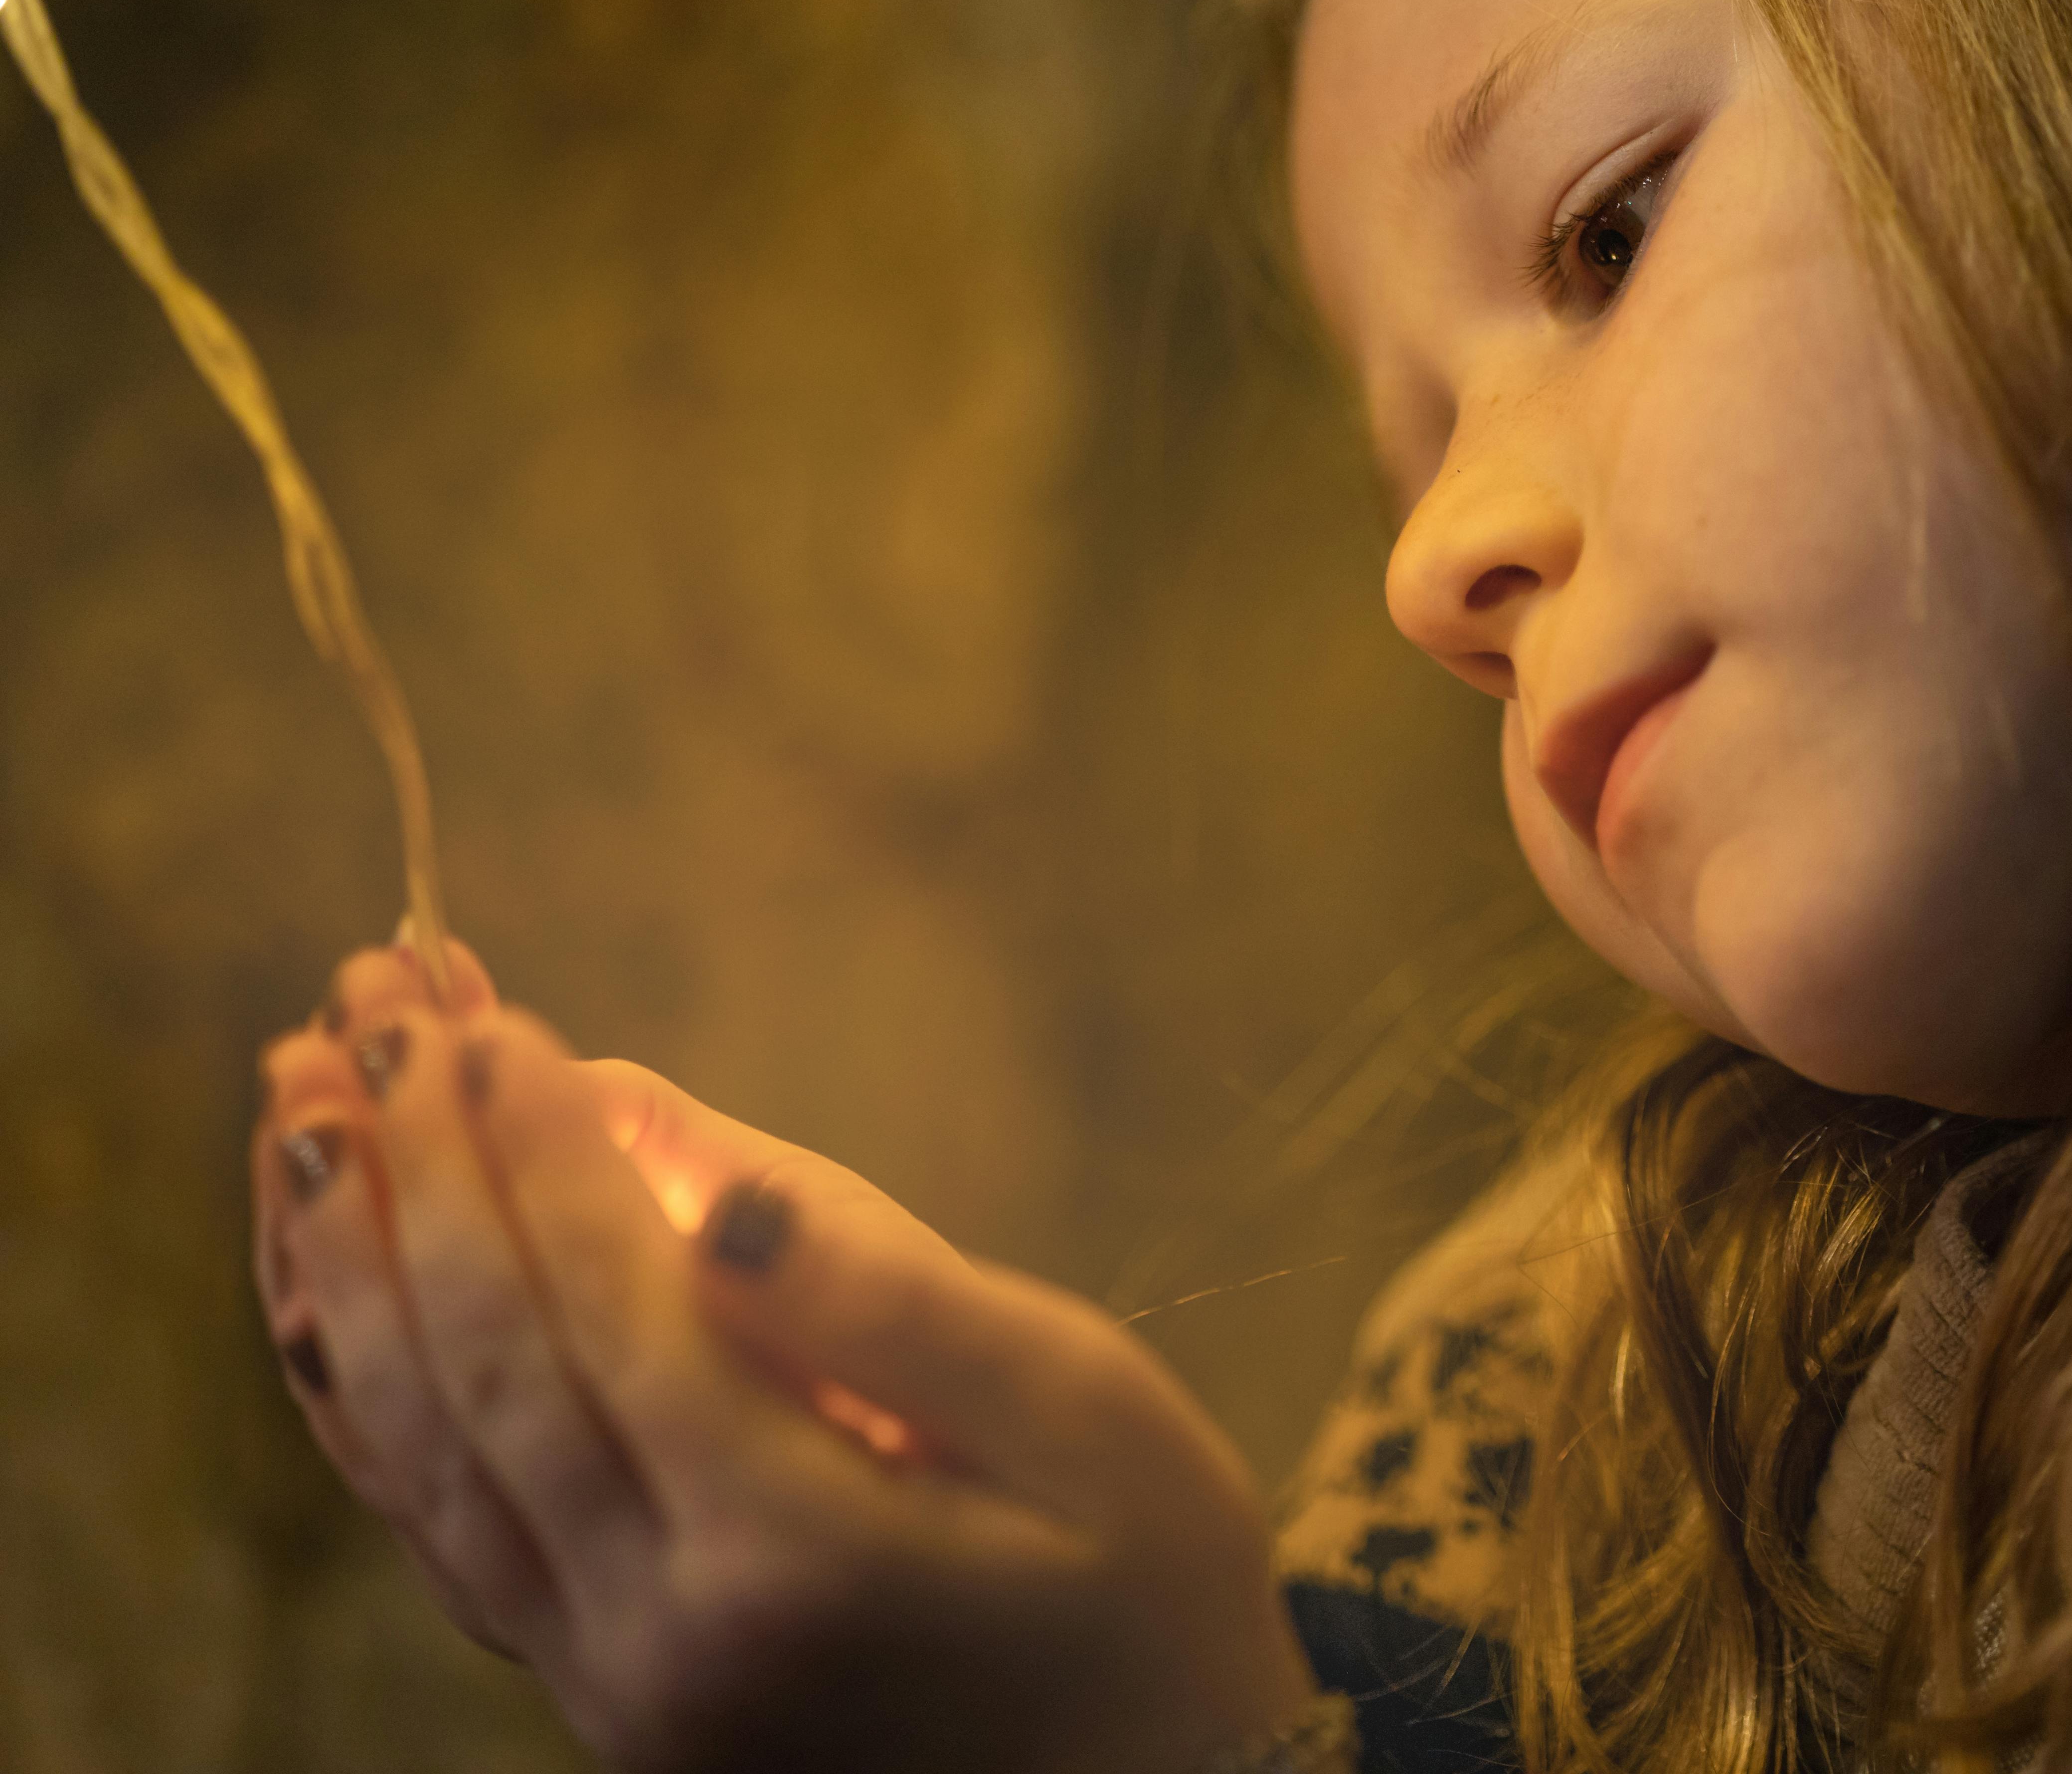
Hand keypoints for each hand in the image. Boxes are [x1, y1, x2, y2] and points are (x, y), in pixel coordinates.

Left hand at [251, 940, 1313, 1773]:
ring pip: (419, 1448)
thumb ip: (897, 1305)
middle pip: (487, 1369)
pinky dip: (359, 1384)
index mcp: (800, 1553)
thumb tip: (721, 1196)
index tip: (483, 1014)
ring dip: (344, 1258)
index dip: (539, 1154)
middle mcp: (666, 1637)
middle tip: (360, 1005)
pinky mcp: (594, 1693)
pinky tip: (321, 1274)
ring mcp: (610, 1684)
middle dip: (413, 1167)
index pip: (617, 1314)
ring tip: (297, 1095)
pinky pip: (430, 1523)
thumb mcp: (1086, 1409)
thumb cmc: (1147, 1578)